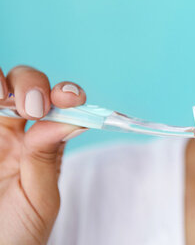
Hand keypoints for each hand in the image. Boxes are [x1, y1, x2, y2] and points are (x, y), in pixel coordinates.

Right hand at [0, 65, 87, 244]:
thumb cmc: (17, 234)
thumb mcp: (39, 197)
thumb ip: (48, 157)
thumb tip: (71, 118)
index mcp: (38, 142)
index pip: (56, 103)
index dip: (65, 93)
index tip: (70, 98)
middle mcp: (9, 130)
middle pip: (22, 84)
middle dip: (31, 84)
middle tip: (33, 108)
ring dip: (0, 82)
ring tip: (3, 99)